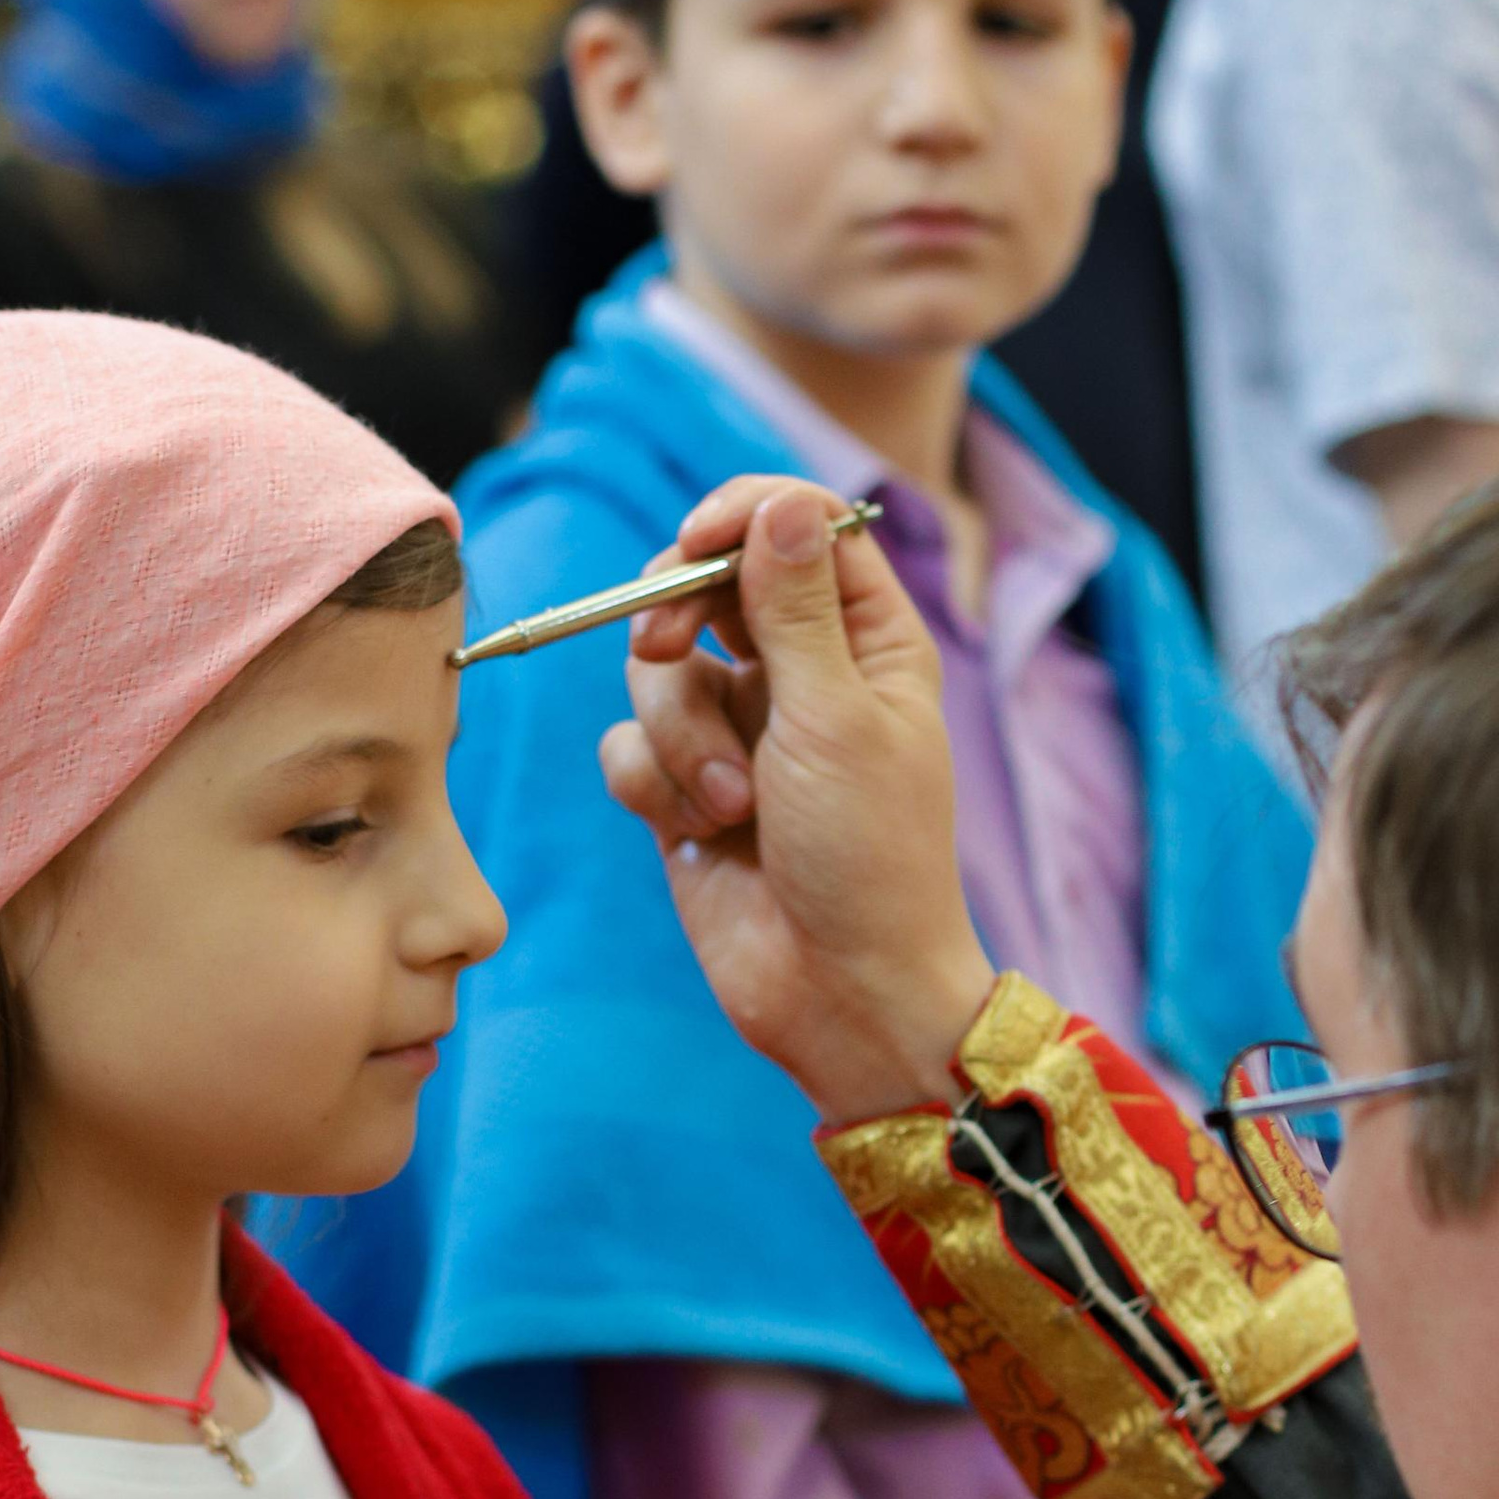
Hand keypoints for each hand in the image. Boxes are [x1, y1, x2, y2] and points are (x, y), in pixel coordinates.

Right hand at [597, 476, 996, 1123]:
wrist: (840, 993)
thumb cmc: (869, 858)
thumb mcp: (837, 717)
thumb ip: (794, 607)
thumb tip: (778, 504)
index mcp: (866, 639)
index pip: (800, 526)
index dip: (740, 517)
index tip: (694, 542)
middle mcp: (800, 672)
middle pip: (707, 581)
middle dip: (676, 613)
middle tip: (667, 646)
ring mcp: (737, 730)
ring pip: (657, 668)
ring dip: (679, 733)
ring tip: (728, 803)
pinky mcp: (684, 789)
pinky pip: (629, 744)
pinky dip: (654, 783)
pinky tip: (700, 834)